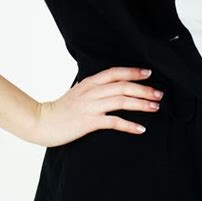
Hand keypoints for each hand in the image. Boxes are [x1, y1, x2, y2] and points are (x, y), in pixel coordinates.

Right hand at [32, 67, 163, 146]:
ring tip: (155, 108)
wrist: (42, 122)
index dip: (133, 72)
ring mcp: (90, 106)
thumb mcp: (78, 91)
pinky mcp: (88, 122)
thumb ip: (92, 86)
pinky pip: (113, 122)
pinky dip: (128, 125)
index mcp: (90, 82)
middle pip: (123, 86)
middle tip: (159, 94)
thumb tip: (106, 82)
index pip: (115, 72)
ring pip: (121, 101)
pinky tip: (140, 128)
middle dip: (143, 89)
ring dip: (140, 104)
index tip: (148, 73)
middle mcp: (92, 91)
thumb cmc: (61, 108)